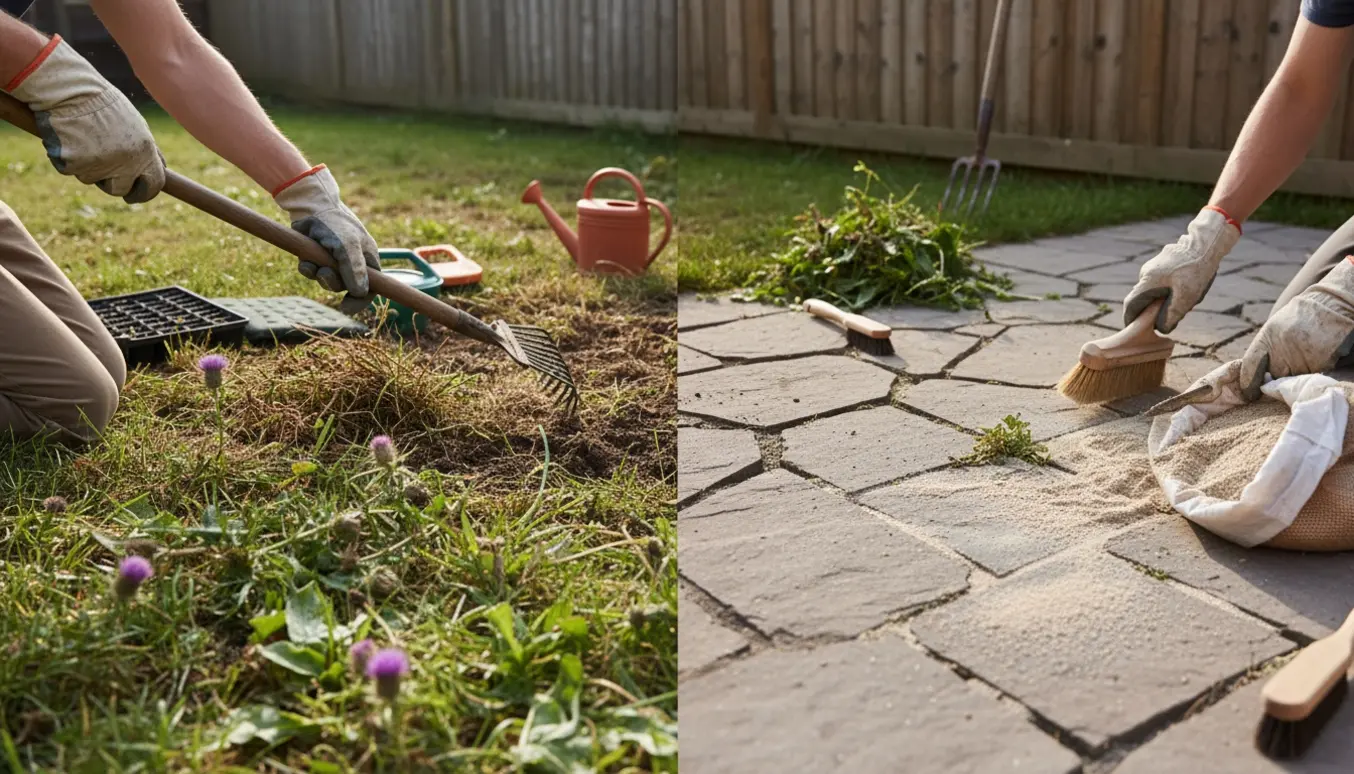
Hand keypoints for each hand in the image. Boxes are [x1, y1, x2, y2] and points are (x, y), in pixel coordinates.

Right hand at [5, 35, 164, 202]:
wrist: (69, 89)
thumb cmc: (102, 103)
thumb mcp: (135, 123)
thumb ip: (147, 149)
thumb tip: (163, 168)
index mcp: (145, 151)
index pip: (153, 184)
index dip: (144, 192)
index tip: (135, 194)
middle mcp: (126, 162)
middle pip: (121, 189)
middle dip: (112, 183)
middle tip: (102, 167)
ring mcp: (100, 165)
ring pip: (93, 179)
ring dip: (88, 167)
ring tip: (83, 139)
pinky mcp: (74, 165)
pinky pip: (71, 170)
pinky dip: (68, 158)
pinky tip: (68, 137)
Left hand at [272, 166, 380, 315]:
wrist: (310, 206)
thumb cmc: (335, 224)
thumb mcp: (348, 246)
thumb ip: (355, 270)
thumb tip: (360, 294)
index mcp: (367, 259)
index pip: (371, 287)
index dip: (360, 300)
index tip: (346, 307)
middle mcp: (352, 262)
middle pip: (346, 288)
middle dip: (333, 283)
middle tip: (325, 274)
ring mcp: (333, 260)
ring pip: (327, 281)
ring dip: (319, 276)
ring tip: (312, 263)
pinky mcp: (315, 257)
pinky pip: (312, 273)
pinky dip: (307, 269)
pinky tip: (304, 260)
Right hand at [1123, 207, 1240, 332]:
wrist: (1205, 244)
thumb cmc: (1196, 271)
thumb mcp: (1186, 297)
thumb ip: (1171, 315)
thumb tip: (1161, 328)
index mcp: (1147, 282)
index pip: (1131, 306)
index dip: (1132, 320)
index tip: (1136, 330)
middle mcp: (1145, 274)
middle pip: (1141, 299)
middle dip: (1151, 311)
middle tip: (1169, 318)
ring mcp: (1152, 267)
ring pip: (1151, 291)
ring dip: (1161, 300)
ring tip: (1183, 300)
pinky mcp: (1160, 264)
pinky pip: (1159, 282)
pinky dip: (1167, 290)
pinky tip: (1185, 288)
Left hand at [1239, 258, 1353, 400]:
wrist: (1332, 302)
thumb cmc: (1302, 315)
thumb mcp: (1276, 326)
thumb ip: (1267, 348)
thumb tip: (1260, 374)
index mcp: (1267, 337)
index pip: (1251, 365)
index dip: (1248, 382)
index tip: (1249, 394)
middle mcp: (1282, 347)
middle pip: (1275, 376)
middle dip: (1278, 378)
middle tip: (1286, 372)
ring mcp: (1301, 355)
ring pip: (1296, 378)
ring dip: (1300, 372)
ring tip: (1307, 355)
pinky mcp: (1321, 361)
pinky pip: (1315, 373)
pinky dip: (1317, 368)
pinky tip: (1320, 353)